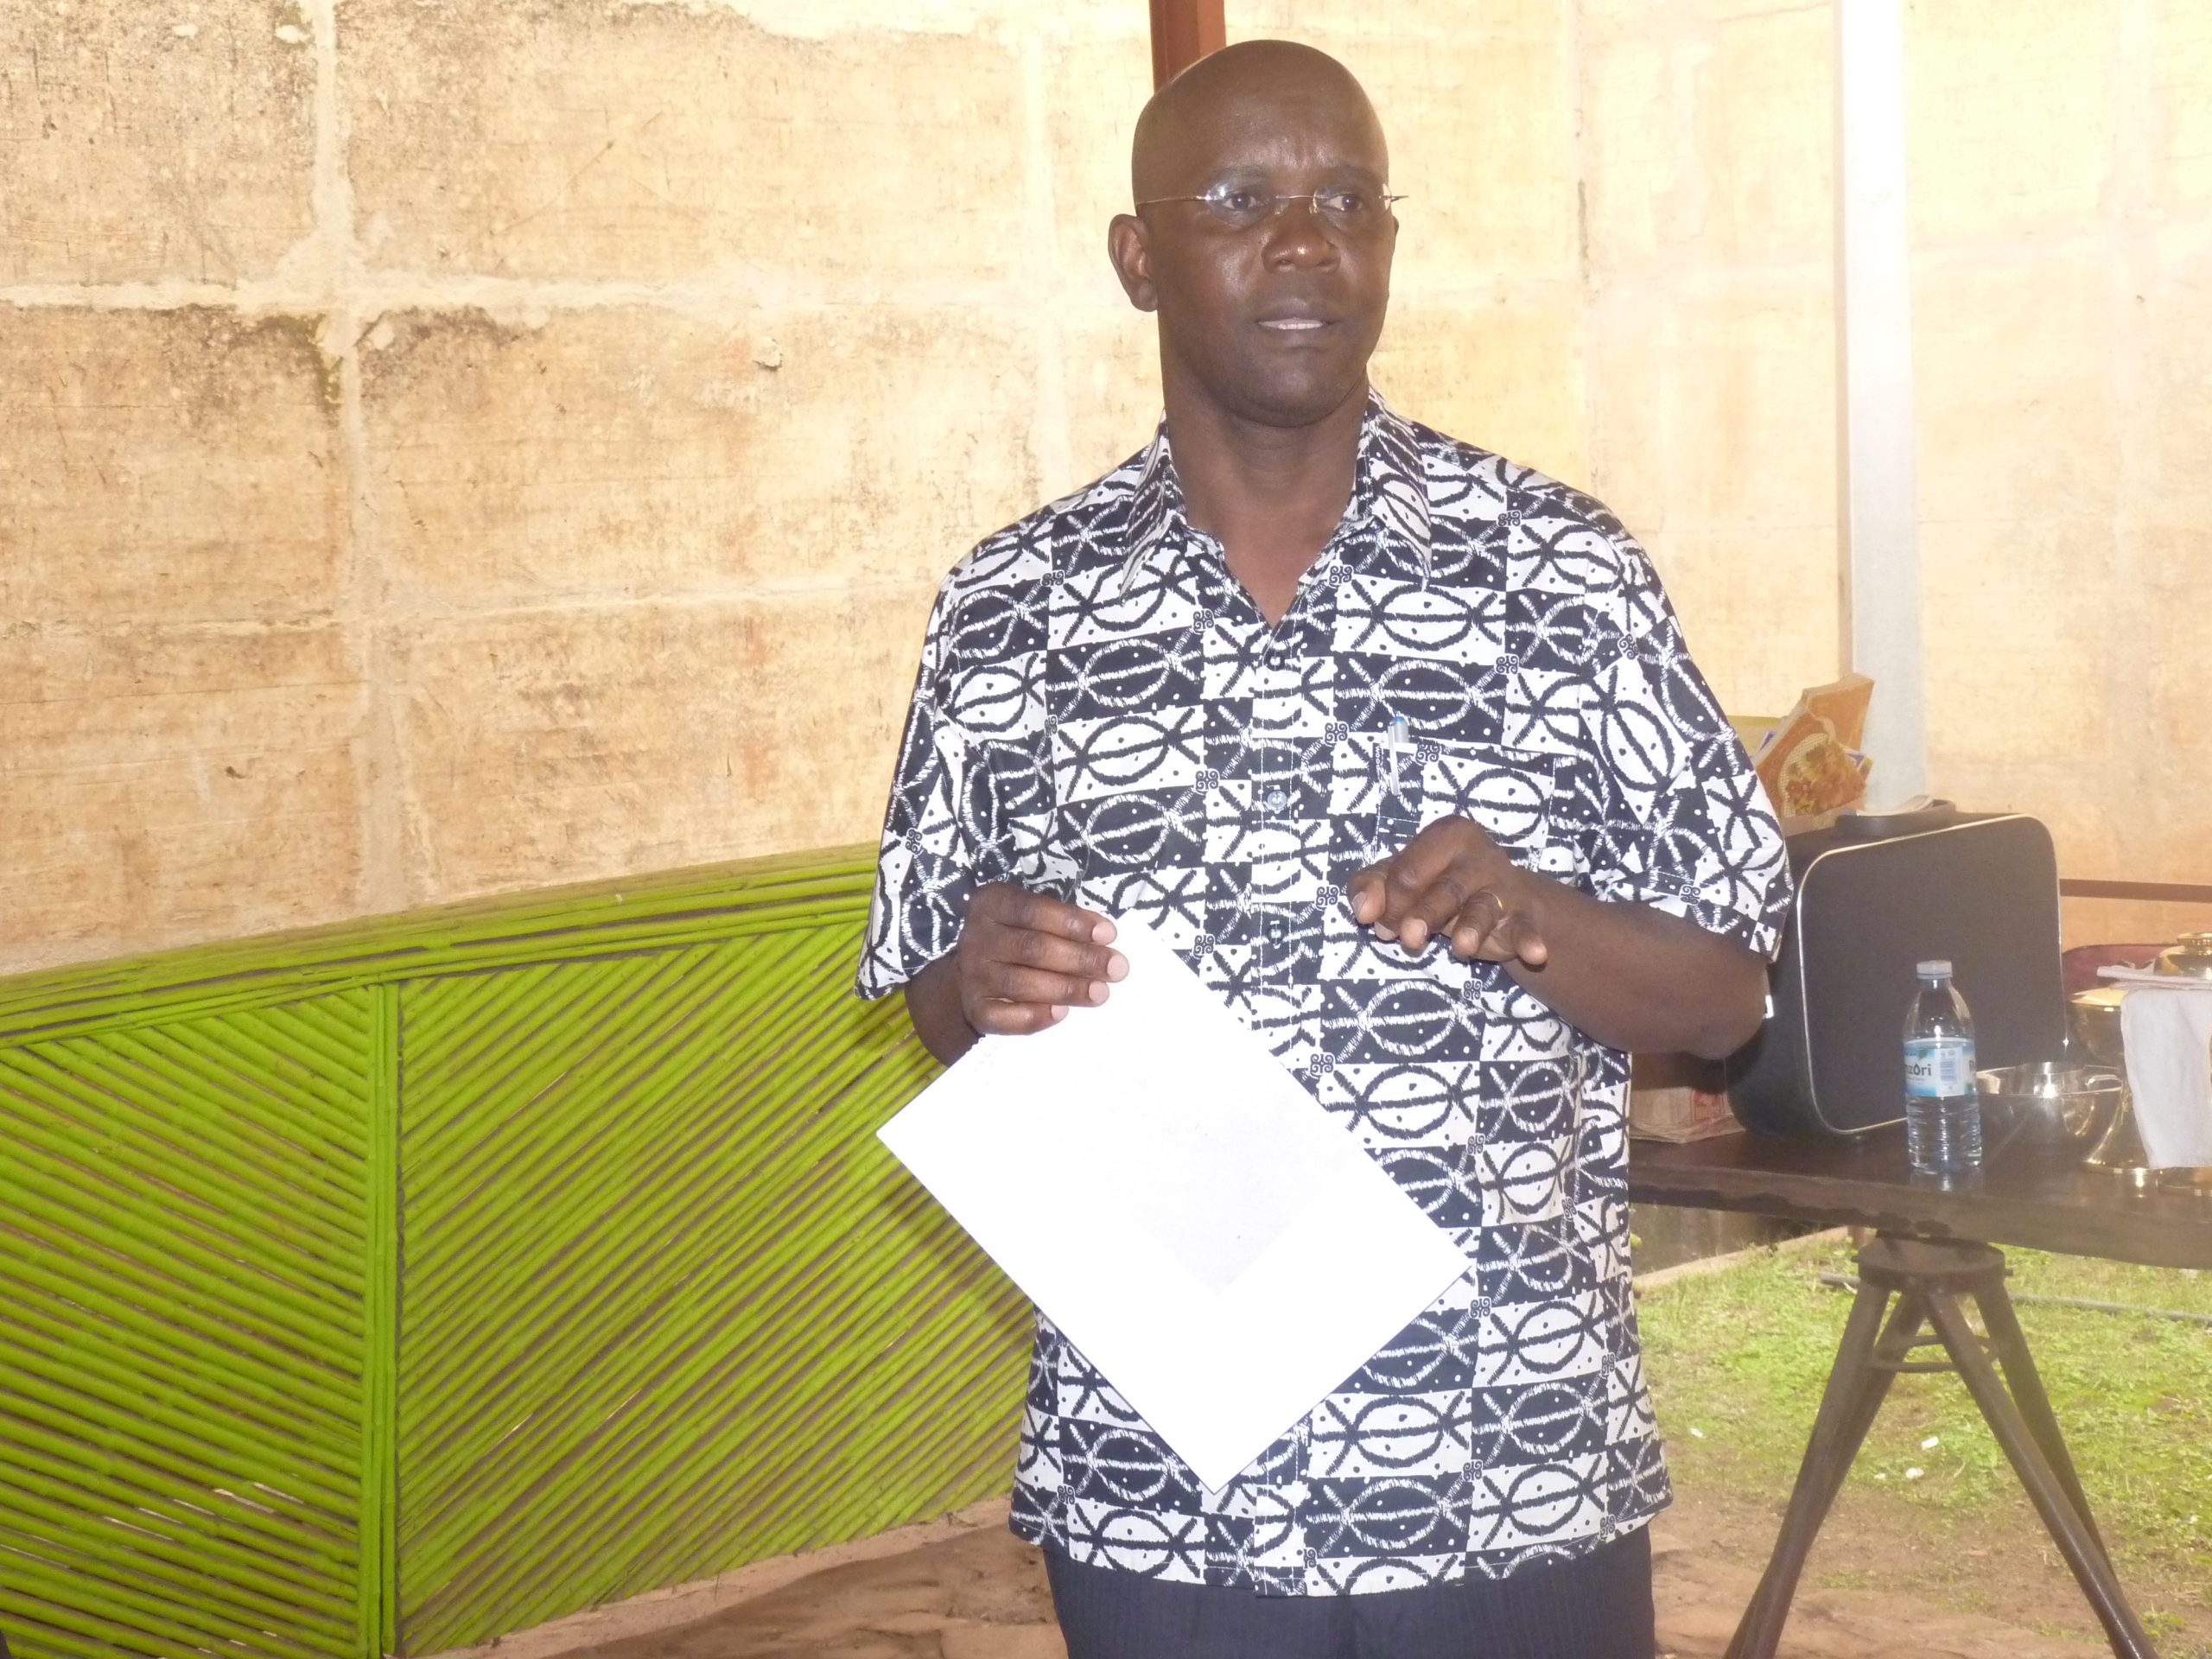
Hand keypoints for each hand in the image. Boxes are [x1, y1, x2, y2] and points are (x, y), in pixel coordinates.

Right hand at [952, 882, 1127, 1034]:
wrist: (976, 974)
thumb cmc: (1017, 935)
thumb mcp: (1033, 916)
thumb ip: (1062, 922)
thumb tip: (1105, 938)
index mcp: (991, 903)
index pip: (1032, 910)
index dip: (1072, 923)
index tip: (1109, 934)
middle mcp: (976, 938)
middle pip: (1033, 949)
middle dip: (1081, 959)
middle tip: (1117, 968)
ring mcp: (972, 975)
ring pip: (1022, 984)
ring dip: (1067, 989)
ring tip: (1101, 992)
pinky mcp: (975, 1009)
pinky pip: (1006, 1017)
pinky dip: (1037, 1017)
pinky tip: (1063, 1013)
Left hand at [1347, 817, 1549, 965]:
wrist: (1499, 901)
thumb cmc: (1437, 884)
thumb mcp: (1399, 880)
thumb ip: (1370, 887)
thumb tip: (1363, 911)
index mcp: (1442, 836)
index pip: (1406, 873)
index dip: (1390, 904)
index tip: (1386, 925)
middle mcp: (1475, 854)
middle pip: (1442, 889)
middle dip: (1424, 915)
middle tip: (1409, 939)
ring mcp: (1501, 883)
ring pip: (1480, 908)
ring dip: (1471, 928)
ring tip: (1462, 946)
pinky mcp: (1522, 913)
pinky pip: (1524, 927)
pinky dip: (1529, 940)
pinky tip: (1536, 954)